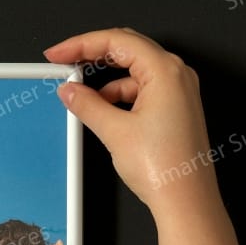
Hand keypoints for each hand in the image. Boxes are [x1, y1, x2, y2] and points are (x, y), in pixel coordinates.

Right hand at [44, 28, 215, 208]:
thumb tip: (70, 91)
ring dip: (107, 82)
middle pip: (128, 50)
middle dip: (94, 57)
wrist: (186, 203)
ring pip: (135, 74)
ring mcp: (179, 94)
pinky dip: (121, 98)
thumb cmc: (165, 170)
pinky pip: (144, 93)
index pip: (117, 41)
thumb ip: (88, 105)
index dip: (82, 44)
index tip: (58, 53)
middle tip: (66, 65)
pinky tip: (104, 112)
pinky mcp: (177, 112)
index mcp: (165, 71)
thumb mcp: (116, 132)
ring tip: (83, 99)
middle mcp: (177, 77)